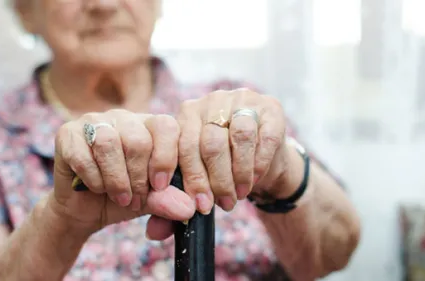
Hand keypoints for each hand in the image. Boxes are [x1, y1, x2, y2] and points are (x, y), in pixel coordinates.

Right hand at [50, 109, 195, 239]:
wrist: (85, 210)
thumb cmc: (125, 198)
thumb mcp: (151, 201)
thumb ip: (168, 200)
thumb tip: (188, 210)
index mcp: (151, 126)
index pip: (167, 126)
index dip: (165, 158)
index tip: (160, 186)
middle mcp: (125, 118)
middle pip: (138, 139)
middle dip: (138, 177)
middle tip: (135, 199)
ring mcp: (95, 121)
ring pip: (109, 143)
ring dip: (116, 179)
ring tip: (120, 197)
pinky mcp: (67, 133)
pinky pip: (83, 155)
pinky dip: (94, 179)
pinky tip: (97, 188)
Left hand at [177, 88, 289, 213]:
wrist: (261, 155)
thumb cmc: (223, 167)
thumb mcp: (198, 180)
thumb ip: (175, 201)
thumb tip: (154, 232)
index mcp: (188, 113)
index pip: (184, 143)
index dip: (190, 177)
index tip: (197, 205)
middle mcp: (213, 101)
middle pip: (211, 142)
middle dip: (215, 180)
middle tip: (220, 205)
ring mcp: (244, 100)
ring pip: (240, 136)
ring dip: (239, 173)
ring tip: (238, 195)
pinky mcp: (271, 108)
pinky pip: (265, 138)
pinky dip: (258, 164)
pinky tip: (253, 180)